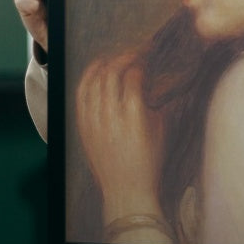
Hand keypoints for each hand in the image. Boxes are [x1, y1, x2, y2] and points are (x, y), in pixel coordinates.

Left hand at [75, 51, 171, 240]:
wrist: (126, 189)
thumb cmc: (149, 161)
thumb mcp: (162, 128)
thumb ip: (158, 100)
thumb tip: (157, 79)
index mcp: (134, 113)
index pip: (134, 74)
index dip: (142, 61)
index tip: (148, 58)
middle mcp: (111, 114)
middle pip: (113, 72)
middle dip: (125, 57)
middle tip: (134, 54)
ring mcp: (94, 120)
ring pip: (95, 80)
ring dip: (106, 64)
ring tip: (116, 59)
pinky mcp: (83, 126)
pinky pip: (81, 94)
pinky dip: (87, 78)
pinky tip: (95, 71)